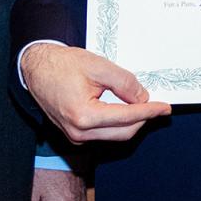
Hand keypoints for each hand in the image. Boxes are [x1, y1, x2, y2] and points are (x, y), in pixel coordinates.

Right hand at [22, 43, 170, 143]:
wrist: (36, 69)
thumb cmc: (62, 65)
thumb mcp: (98, 66)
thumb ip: (124, 82)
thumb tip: (142, 97)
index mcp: (83, 115)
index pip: (127, 118)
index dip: (149, 112)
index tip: (165, 108)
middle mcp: (79, 132)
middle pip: (124, 132)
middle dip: (143, 119)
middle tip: (158, 107)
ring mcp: (75, 136)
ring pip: (115, 135)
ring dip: (131, 122)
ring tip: (143, 105)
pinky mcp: (75, 134)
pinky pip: (104, 133)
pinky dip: (118, 123)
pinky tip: (126, 109)